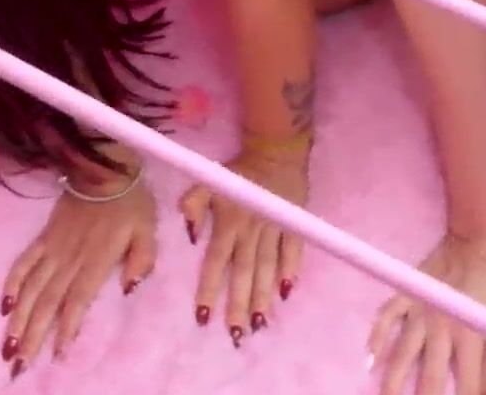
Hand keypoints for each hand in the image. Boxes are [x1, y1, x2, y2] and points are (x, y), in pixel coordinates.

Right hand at [0, 164, 156, 376]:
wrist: (103, 166)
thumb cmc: (131, 203)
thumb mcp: (148, 229)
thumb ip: (142, 259)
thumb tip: (130, 288)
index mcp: (96, 259)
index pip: (78, 299)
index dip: (67, 326)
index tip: (57, 353)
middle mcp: (70, 258)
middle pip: (47, 301)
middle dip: (33, 335)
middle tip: (19, 365)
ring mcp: (52, 248)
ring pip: (30, 288)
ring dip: (18, 319)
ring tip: (8, 347)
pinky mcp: (43, 238)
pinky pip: (23, 263)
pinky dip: (12, 284)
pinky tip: (4, 306)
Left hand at [179, 144, 308, 346]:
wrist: (276, 150)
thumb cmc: (238, 172)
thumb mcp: (207, 181)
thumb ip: (193, 204)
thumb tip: (190, 234)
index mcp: (229, 222)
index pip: (217, 260)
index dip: (210, 288)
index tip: (204, 317)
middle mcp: (251, 229)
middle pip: (244, 271)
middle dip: (239, 303)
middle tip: (236, 334)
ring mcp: (275, 228)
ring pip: (268, 267)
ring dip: (264, 296)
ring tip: (260, 324)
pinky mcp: (295, 225)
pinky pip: (294, 251)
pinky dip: (291, 270)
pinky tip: (287, 293)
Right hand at [367, 232, 485, 394]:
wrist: (482, 241)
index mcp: (471, 336)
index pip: (467, 385)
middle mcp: (442, 328)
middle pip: (429, 379)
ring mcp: (420, 311)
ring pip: (402, 356)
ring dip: (392, 384)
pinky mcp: (408, 294)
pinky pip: (386, 318)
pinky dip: (377, 338)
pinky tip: (370, 359)